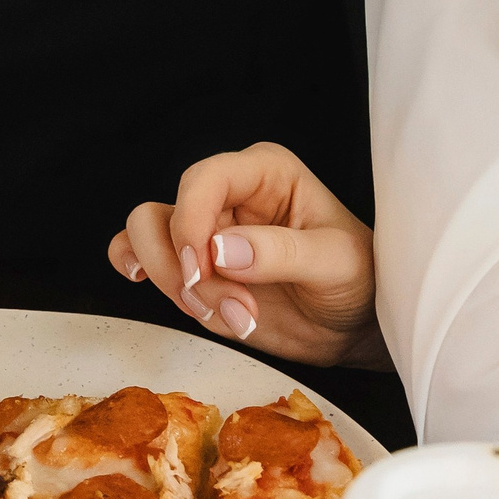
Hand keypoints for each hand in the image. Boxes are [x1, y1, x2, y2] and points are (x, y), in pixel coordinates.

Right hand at [110, 143, 383, 369]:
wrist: (353, 324)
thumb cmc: (356, 279)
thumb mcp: (335, 263)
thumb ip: (281, 253)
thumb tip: (221, 251)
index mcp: (265, 174)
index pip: (204, 178)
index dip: (191, 223)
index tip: (202, 269)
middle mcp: (229, 195)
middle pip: (165, 212)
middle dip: (185, 268)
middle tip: (227, 305)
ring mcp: (206, 232)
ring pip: (147, 235)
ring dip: (175, 285)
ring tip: (227, 315)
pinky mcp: (195, 266)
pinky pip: (142, 254)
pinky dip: (144, 272)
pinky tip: (169, 291)